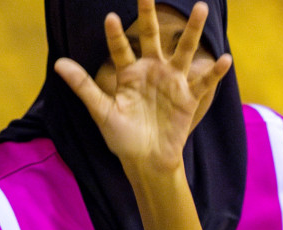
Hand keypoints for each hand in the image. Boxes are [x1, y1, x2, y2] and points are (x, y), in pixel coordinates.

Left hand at [53, 0, 232, 177]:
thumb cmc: (122, 137)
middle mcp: (152, 71)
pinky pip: (203, 82)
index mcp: (129, 73)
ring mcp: (172, 82)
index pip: (120, 48)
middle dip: (150, 15)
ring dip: (192, 30)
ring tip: (200, 7)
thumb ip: (84, 86)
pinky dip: (214, 72)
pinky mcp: (188, 98)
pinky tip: (224, 59)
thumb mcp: (101, 111)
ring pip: (183, 51)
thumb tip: (58, 63)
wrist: (145, 161)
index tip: (110, 17)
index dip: (115, 34)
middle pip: (152, 37)